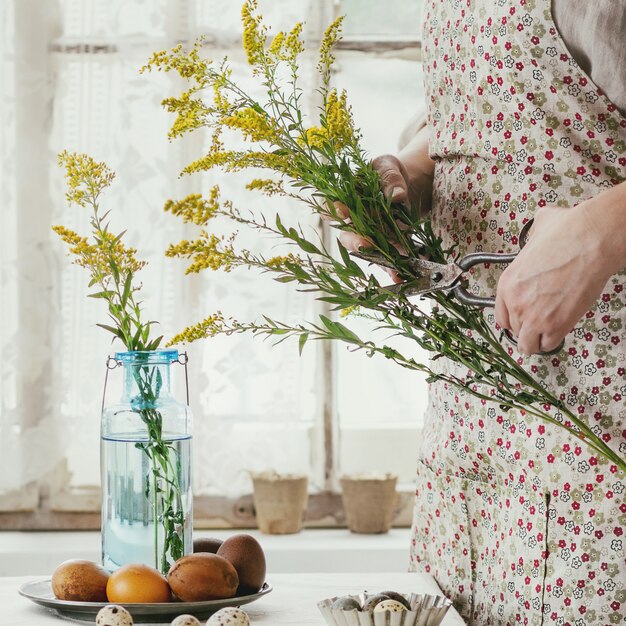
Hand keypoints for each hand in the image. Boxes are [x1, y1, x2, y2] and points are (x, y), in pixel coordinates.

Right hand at [333, 153, 432, 282]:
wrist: (407, 186)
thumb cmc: (389, 172)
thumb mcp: (388, 166)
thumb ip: (389, 177)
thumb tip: (397, 196)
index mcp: (344, 198)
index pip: (330, 207)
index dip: (332, 211)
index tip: (342, 212)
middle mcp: (352, 222)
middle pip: (346, 236)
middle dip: (356, 242)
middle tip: (366, 245)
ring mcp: (367, 237)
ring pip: (368, 252)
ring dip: (379, 260)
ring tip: (393, 268)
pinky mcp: (383, 247)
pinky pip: (385, 260)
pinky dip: (394, 268)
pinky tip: (402, 274)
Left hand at [494, 204, 612, 355]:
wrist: (591, 240)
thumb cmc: (568, 233)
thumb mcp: (537, 230)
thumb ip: (533, 239)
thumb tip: (540, 232)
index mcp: (507, 283)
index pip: (500, 316)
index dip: (513, 319)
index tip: (521, 319)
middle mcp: (515, 302)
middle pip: (514, 329)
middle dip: (526, 328)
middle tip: (538, 324)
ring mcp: (533, 316)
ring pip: (527, 344)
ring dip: (535, 341)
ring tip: (544, 336)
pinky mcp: (554, 325)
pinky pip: (547, 345)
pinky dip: (552, 343)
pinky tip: (557, 334)